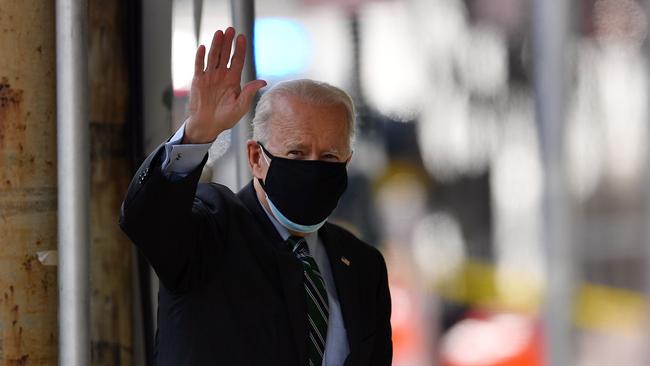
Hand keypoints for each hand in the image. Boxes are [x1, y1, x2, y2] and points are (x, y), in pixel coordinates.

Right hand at [183, 27, 266, 143]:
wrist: (208, 125)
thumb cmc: (226, 118)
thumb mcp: (241, 106)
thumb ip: (249, 92)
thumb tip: (263, 81)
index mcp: (233, 80)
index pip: (237, 60)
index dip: (240, 48)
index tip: (242, 37)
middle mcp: (222, 75)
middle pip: (225, 54)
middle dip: (228, 42)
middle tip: (231, 29)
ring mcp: (210, 76)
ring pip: (213, 56)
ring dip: (216, 45)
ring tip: (219, 33)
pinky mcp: (198, 80)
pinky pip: (199, 66)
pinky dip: (200, 57)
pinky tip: (203, 47)